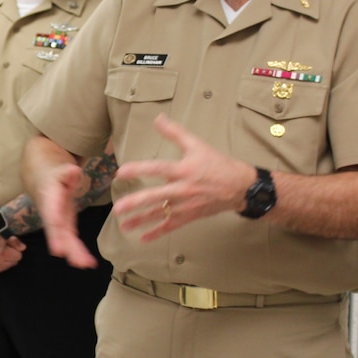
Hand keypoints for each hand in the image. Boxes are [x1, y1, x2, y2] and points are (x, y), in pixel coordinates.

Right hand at [36, 162, 96, 268]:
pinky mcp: (64, 226)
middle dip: (66, 245)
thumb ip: (66, 171)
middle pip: (58, 232)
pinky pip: (71, 240)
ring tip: (87, 264)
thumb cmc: (52, 173)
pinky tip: (88, 262)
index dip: (55, 221)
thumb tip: (73, 171)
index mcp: (49, 198)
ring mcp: (58, 222)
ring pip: (65, 239)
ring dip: (74, 253)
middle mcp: (51, 214)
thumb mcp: (60, 168)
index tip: (57, 230)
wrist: (40, 179)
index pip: (51, 212)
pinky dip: (78, 251)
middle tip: (77, 260)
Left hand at [112, 116, 253, 240]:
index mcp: (184, 170)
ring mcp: (186, 205)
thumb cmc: (218, 164)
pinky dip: (157, 233)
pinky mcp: (190, 216)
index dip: (140, 169)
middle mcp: (183, 189)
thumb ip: (175, 133)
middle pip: (157, 197)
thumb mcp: (197, 145)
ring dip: (141, 220)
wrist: (240, 187)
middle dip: (136, 203)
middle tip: (118, 208)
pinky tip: (143, 238)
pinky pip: (171, 226)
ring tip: (123, 225)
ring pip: (160, 214)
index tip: (121, 171)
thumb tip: (158, 119)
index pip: (158, 168)